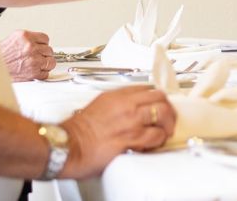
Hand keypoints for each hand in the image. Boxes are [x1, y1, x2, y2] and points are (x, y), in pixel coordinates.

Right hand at [1, 30, 55, 81]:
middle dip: (44, 54)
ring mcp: (34, 60)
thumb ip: (27, 40)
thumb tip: (38, 42)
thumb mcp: (13, 40)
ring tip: (37, 65)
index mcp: (25, 36)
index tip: (40, 48)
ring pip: (51, 62)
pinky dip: (41, 74)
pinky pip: (46, 73)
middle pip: (49, 50)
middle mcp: (31, 47)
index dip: (43, 44)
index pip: (45, 38)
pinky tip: (34, 71)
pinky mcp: (34, 73)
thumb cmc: (0, 57)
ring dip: (45, 64)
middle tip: (37, 57)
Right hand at [58, 86, 174, 177]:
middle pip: (160, 98)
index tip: (161, 104)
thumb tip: (131, 108)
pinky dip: (159, 141)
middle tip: (167, 119)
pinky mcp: (131, 140)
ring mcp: (130, 122)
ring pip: (163, 115)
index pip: (148, 89)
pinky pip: (156, 137)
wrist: (68, 146)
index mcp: (117, 96)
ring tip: (163, 133)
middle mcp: (126, 106)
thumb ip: (117, 104)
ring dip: (166, 126)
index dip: (158, 98)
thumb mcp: (98, 106)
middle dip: (168, 109)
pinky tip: (154, 144)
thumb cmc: (77, 132)